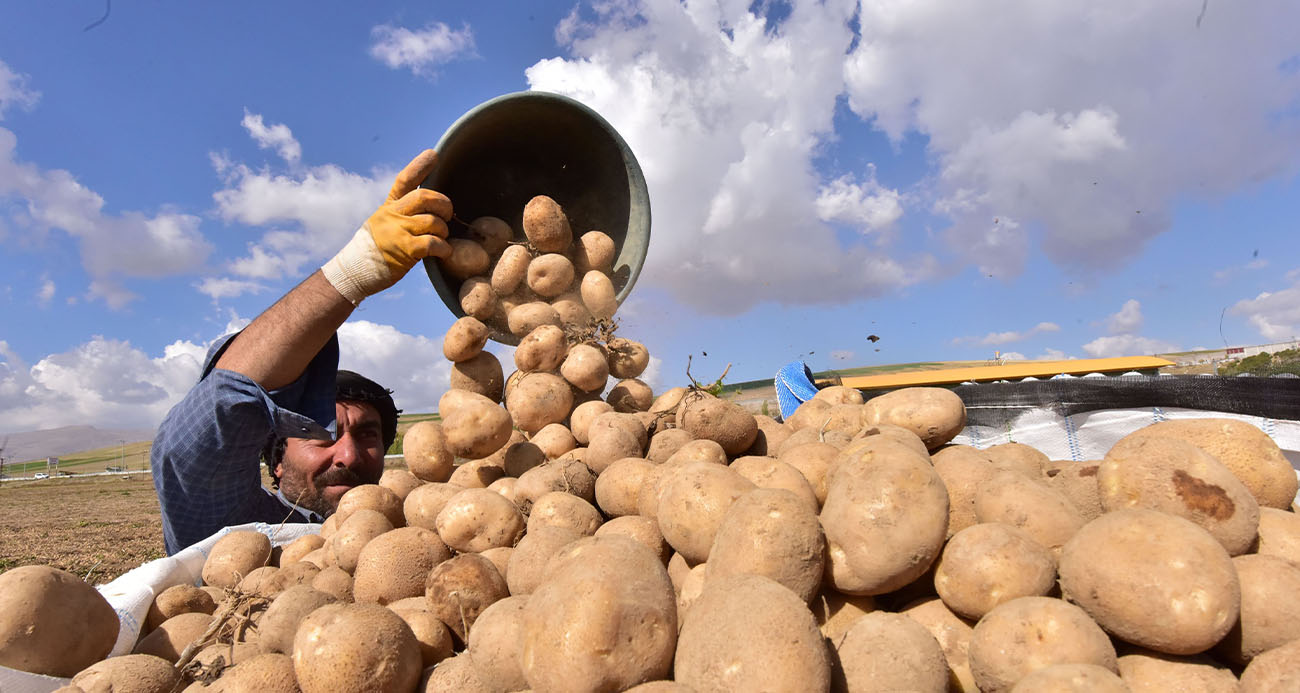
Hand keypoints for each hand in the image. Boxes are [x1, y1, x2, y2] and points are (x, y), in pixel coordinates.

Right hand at [322, 149, 453, 303]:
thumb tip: (430, 205)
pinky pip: (432, 243)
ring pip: (432, 221)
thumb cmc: (377, 247)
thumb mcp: (384, 222)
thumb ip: (403, 212)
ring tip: (441, 238)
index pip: (404, 180)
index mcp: (389, 206)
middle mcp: (393, 215)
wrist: (357, 270)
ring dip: (443, 231)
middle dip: (443, 204)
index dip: (420, 166)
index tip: (434, 154)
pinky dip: (443, 248)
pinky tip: (444, 252)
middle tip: (447, 215)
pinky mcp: (405, 250)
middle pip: (425, 198)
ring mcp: (398, 231)